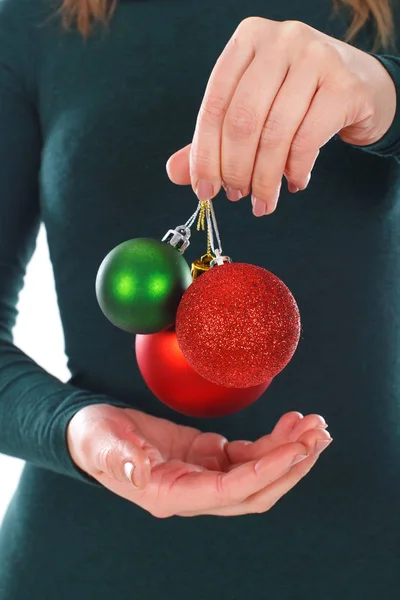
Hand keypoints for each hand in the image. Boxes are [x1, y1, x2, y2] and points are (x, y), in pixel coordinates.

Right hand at [67, 404, 331, 516]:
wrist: (95, 432)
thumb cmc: (94, 438)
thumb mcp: (101, 442)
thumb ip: (120, 457)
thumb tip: (140, 470)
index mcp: (169, 494)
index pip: (228, 492)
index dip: (264, 472)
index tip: (295, 449)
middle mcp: (194, 492)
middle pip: (255, 490)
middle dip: (291, 465)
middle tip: (320, 434)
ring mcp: (204, 476)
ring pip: (259, 474)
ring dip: (290, 451)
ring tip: (316, 425)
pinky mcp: (209, 457)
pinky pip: (250, 455)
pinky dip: (273, 440)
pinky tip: (291, 423)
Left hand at [166, 17, 395, 215]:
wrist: (360, 85)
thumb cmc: (298, 98)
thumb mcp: (253, 109)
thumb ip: (214, 138)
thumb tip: (175, 173)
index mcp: (247, 41)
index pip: (215, 105)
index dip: (205, 155)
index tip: (204, 190)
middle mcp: (280, 41)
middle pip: (242, 121)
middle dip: (235, 170)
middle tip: (237, 196)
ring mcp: (315, 58)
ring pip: (274, 134)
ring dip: (264, 179)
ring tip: (263, 199)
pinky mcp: (343, 85)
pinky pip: (307, 141)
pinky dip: (295, 171)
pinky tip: (293, 182)